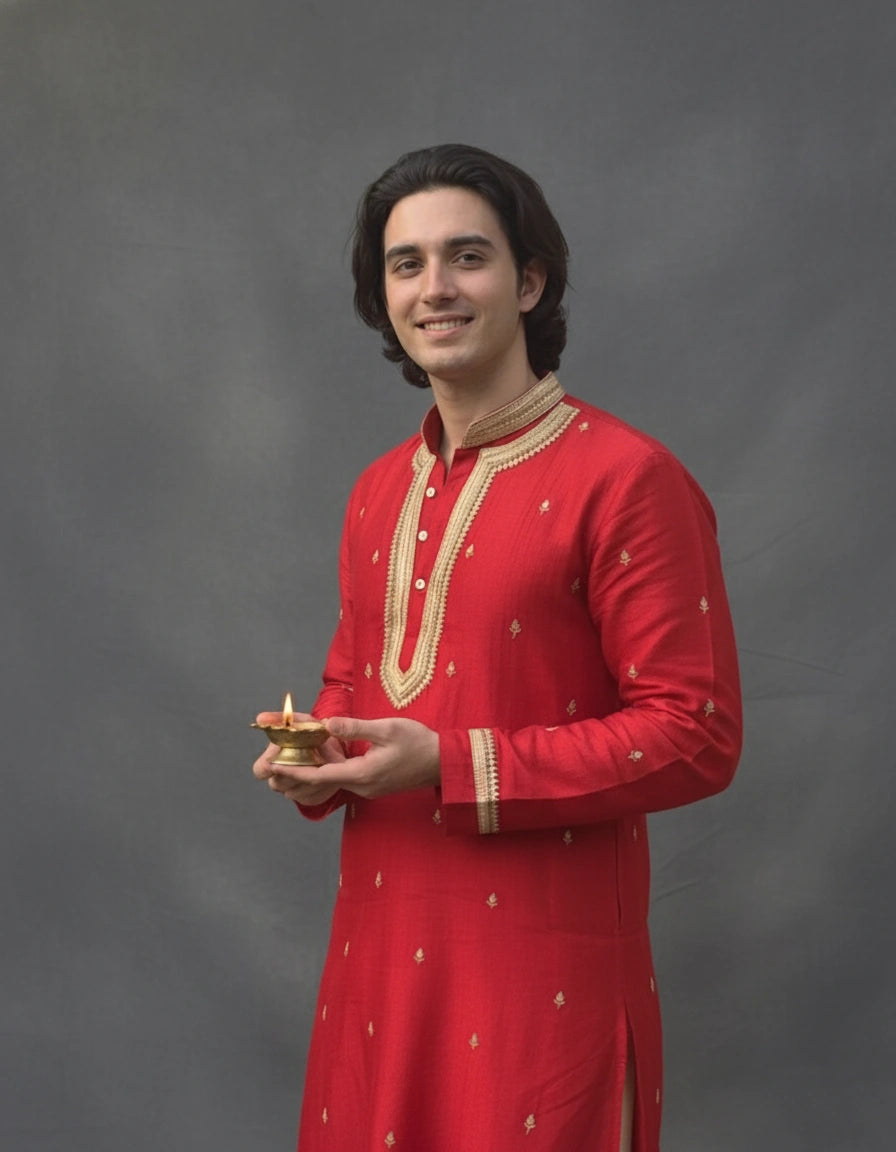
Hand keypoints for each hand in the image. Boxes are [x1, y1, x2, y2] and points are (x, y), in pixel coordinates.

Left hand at [257, 715, 439, 800]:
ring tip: (289, 764)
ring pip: (333, 782)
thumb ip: (356, 727)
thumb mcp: (387, 728)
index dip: (295, 773)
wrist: (444, 763)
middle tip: (273, 767)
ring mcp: (368, 788)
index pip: (321, 777)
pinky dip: (329, 772)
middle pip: (323, 783)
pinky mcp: (374, 785)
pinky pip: (345, 780)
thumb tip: (327, 724)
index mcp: (363, 774)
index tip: (274, 768)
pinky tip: (320, 762)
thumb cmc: (419, 743)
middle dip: (297, 776)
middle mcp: (362, 786)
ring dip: (312, 774)